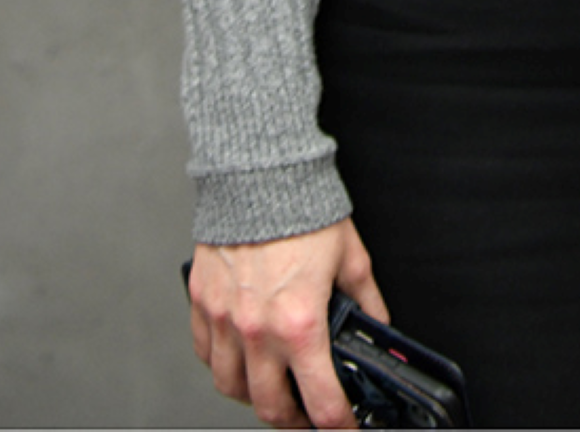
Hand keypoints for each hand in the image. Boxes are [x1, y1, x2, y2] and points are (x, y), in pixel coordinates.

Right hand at [187, 219, 387, 428]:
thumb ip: (366, 300)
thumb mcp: (351, 258)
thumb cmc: (302, 209)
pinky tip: (241, 355)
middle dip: (295, 421)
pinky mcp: (202, 303)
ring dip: (254, 396)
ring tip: (274, 386)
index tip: (344, 427)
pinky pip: (205, 355)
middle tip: (309, 413)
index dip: (339, 425)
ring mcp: (224, 320)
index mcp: (300, 324)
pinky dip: (223, 364)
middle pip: (270, 409)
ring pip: (232, 388)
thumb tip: (376, 326)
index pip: (321, 402)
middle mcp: (258, 330)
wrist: (260, 172)